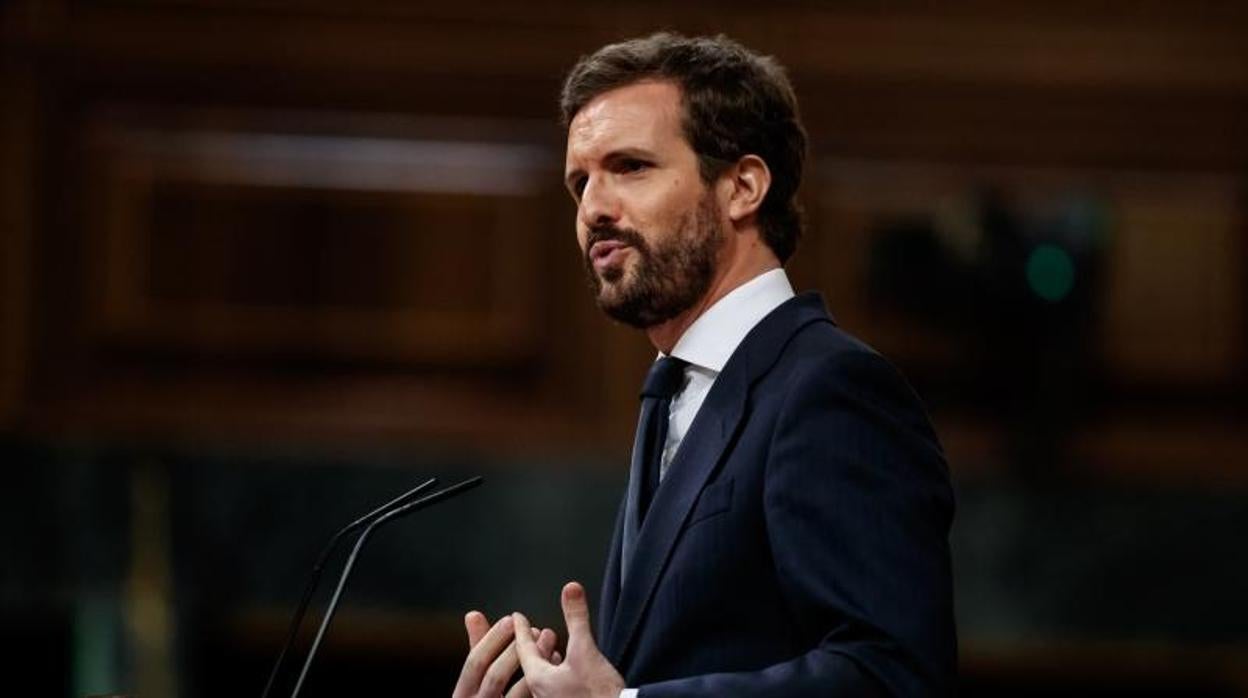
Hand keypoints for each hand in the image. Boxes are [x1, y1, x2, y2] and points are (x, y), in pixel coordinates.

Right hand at [453, 611, 559, 697]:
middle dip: (518, 650)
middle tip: (539, 628)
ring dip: (537, 665)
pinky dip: (546, 685)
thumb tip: (473, 614)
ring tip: (553, 643)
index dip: (492, 639)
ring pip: (518, 693)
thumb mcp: (475, 680)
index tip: (512, 619)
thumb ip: (477, 648)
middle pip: (495, 677)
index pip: (474, 663)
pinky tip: (557, 666)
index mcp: (462, 695)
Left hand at [513, 582, 624, 697]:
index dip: (521, 629)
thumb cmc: (599, 695)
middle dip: (532, 646)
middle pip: (530, 665)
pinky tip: (567, 676)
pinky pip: (554, 691)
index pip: (523, 648)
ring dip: (546, 663)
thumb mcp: (586, 650)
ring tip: (551, 653)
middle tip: (531, 632)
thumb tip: (570, 589)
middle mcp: (540, 695)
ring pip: (542, 680)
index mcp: (538, 679)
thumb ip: (576, 618)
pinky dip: (557, 677)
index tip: (517, 618)